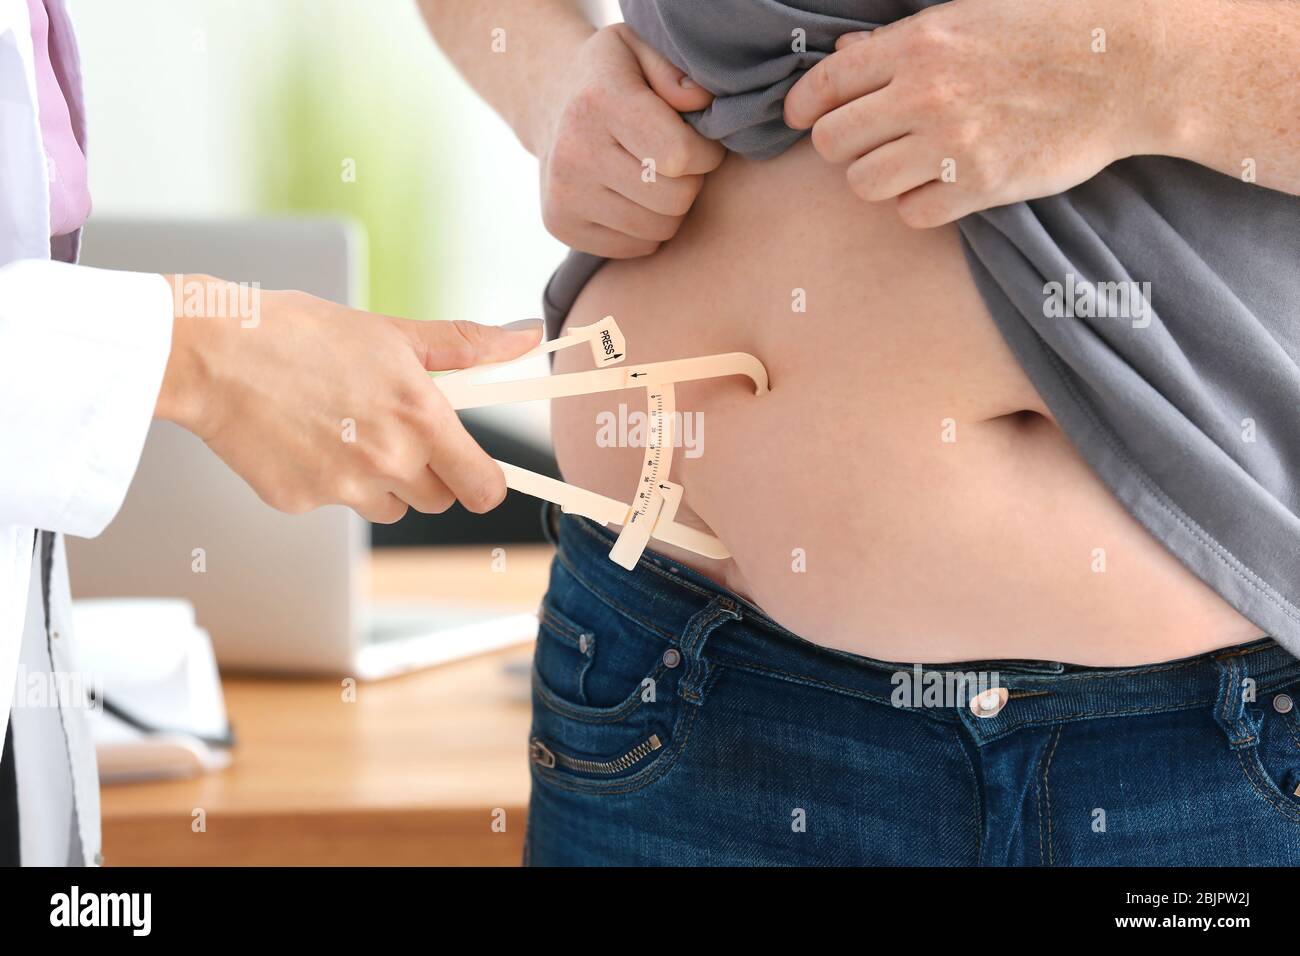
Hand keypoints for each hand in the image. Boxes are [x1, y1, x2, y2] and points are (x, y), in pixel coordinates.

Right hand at [156, 276, 541, 522]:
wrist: (212, 352)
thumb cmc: (300, 334)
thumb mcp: (393, 334)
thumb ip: (465, 345)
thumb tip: (526, 339)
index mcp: (421, 418)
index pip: (483, 487)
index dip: (484, 482)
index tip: (474, 470)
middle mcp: (388, 461)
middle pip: (439, 500)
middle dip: (429, 474)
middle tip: (394, 431)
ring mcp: (343, 488)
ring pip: (390, 507)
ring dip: (380, 481)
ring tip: (343, 429)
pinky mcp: (301, 504)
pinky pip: (336, 504)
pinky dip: (327, 481)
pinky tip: (303, 439)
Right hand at [533, 23, 725, 257]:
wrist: (549, 103)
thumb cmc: (611, 77)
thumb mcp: (640, 49)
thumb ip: (675, 72)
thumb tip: (701, 102)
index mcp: (599, 102)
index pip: (678, 155)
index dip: (706, 153)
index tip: (701, 143)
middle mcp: (574, 153)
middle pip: (674, 198)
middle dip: (690, 181)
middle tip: (676, 162)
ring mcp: (564, 196)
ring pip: (659, 229)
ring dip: (670, 208)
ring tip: (653, 177)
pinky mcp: (561, 227)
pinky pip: (637, 248)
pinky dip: (646, 228)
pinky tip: (631, 197)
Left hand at [784, 0, 1162, 226]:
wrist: (1128, 66)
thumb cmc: (1050, 30)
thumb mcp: (970, 13)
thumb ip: (900, 40)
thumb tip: (844, 55)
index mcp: (918, 43)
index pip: (826, 85)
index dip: (805, 107)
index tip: (804, 119)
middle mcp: (924, 94)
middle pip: (833, 142)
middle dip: (842, 144)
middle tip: (868, 141)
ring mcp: (951, 144)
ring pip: (863, 184)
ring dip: (876, 178)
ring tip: (905, 166)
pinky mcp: (980, 186)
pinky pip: (911, 215)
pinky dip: (918, 205)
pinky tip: (940, 186)